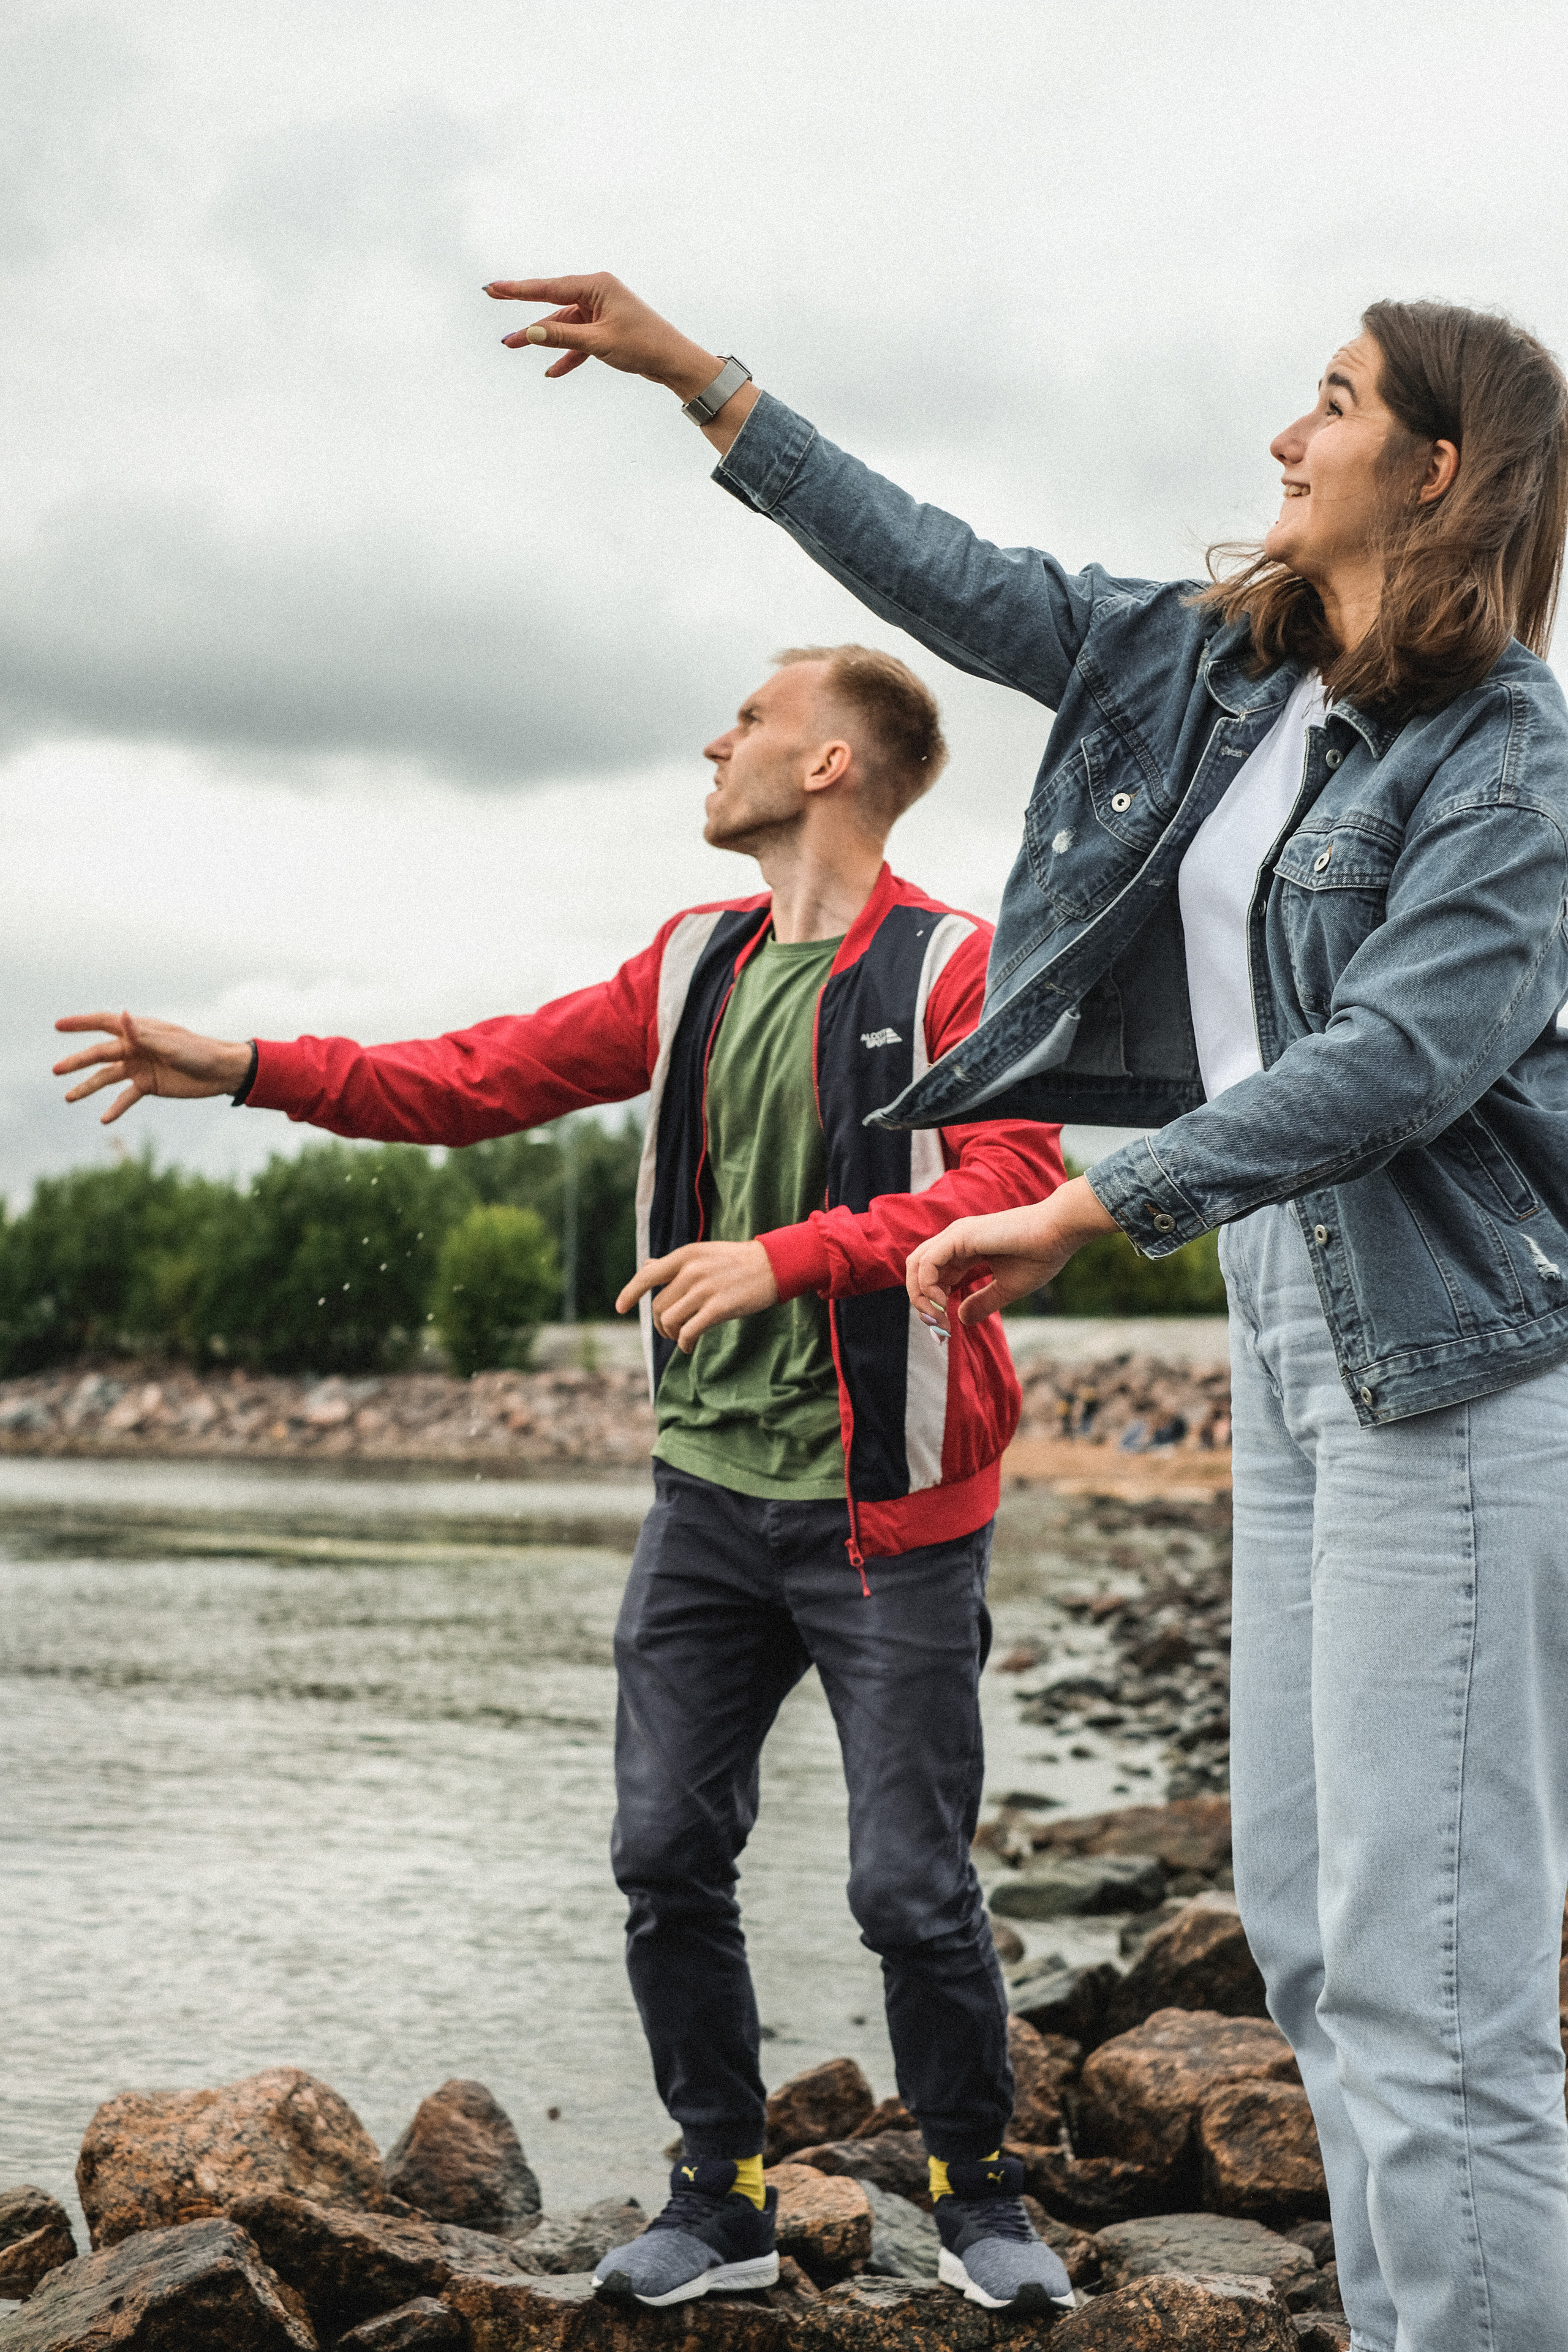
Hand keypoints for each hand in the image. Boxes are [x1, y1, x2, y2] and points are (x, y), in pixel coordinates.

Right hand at [53, 1013, 252, 1123]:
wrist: (221, 1072)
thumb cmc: (198, 1051)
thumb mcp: (170, 1044)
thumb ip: (143, 1034)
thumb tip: (123, 1014)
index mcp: (139, 1031)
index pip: (103, 1023)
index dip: (80, 1023)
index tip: (58, 1025)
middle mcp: (135, 1047)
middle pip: (99, 1054)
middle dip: (77, 1062)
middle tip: (56, 1070)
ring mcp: (140, 1067)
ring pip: (107, 1077)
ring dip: (88, 1086)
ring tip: (68, 1097)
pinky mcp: (148, 1085)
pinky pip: (126, 1097)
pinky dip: (115, 1107)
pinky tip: (103, 1119)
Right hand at [483, 271, 759, 449]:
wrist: (673, 361)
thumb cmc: (643, 345)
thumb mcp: (599, 342)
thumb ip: (564, 337)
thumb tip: (531, 333)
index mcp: (596, 286)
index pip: (549, 288)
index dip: (518, 289)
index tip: (493, 287)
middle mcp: (597, 293)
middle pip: (552, 303)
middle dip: (524, 310)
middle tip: (491, 296)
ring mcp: (600, 312)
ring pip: (563, 325)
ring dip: (542, 339)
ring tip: (510, 346)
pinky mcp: (604, 330)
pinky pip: (578, 342)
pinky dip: (567, 355)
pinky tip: (551, 372)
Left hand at [616, 1240, 778, 1352]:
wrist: (774, 1264)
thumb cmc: (737, 1261)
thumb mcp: (703, 1254)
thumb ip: (675, 1264)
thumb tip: (647, 1265)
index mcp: (686, 1255)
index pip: (648, 1274)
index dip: (631, 1292)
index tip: (620, 1307)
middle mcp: (691, 1270)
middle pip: (659, 1306)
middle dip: (661, 1324)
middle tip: (671, 1332)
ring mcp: (705, 1289)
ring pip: (671, 1320)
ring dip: (672, 1335)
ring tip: (682, 1339)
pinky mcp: (719, 1308)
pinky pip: (689, 1332)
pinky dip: (685, 1343)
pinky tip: (689, 1347)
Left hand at [904, 1176, 1119, 1328]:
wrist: (1060, 1232)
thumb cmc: (1040, 1255)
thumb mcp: (1006, 1289)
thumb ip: (982, 1302)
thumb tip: (960, 1320)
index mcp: (964, 1251)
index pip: (933, 1277)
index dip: (932, 1305)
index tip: (945, 1331)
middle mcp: (954, 1240)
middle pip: (916, 1271)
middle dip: (921, 1303)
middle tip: (938, 1329)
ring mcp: (955, 1236)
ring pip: (915, 1265)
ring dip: (920, 1296)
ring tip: (939, 1318)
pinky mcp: (960, 1236)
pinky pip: (927, 1263)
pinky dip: (927, 1287)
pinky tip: (944, 1304)